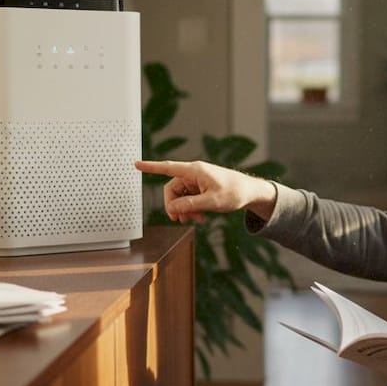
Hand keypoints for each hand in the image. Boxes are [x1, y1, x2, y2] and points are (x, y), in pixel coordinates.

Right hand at [135, 159, 277, 223]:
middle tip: (181, 220)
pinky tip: (200, 218)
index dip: (151, 167)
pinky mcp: (200, 188)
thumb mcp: (212, 202)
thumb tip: (172, 209)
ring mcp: (197, 181)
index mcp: (194, 170)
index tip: (136, 164)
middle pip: (172, 190)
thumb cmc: (235, 192)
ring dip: (184, 210)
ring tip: (195, 221)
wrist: (250, 193)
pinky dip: (191, 209)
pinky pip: (188, 199)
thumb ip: (190, 205)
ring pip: (180, 197)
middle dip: (174, 206)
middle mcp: (193, 174)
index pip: (167, 167)